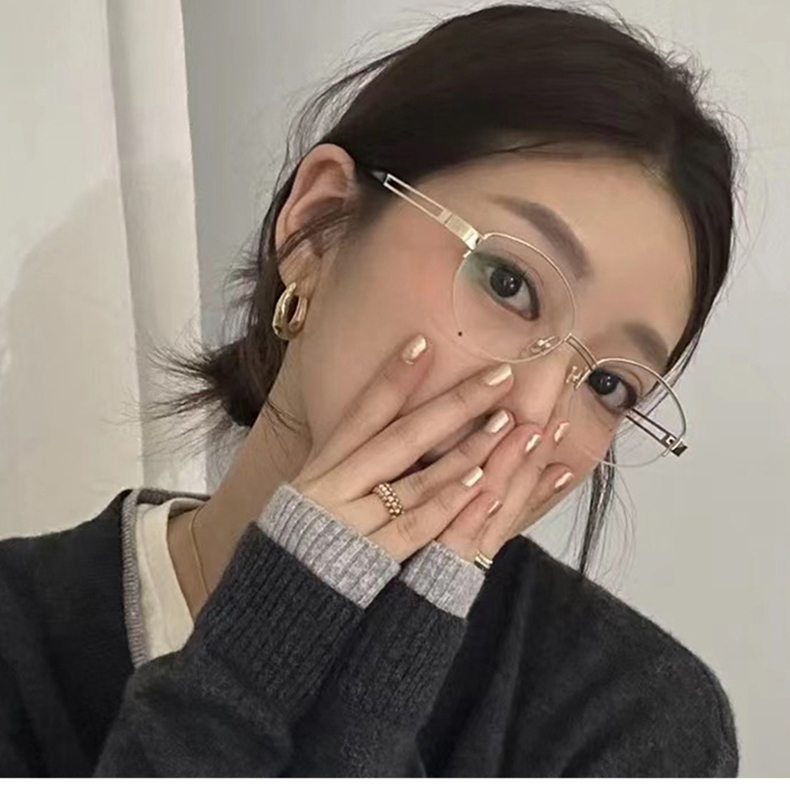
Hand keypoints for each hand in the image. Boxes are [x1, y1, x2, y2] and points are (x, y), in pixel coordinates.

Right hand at [291, 333, 572, 563]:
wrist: (274, 602)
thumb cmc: (299, 541)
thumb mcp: (311, 492)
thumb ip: (344, 462)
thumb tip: (384, 422)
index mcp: (322, 466)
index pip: (363, 412)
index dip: (393, 377)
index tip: (424, 342)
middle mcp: (335, 486)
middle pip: (402, 437)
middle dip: (454, 404)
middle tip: (500, 376)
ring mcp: (351, 521)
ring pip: (418, 480)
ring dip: (467, 450)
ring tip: (506, 423)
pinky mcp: (368, 558)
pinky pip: (415, 527)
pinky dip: (449, 504)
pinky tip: (481, 482)